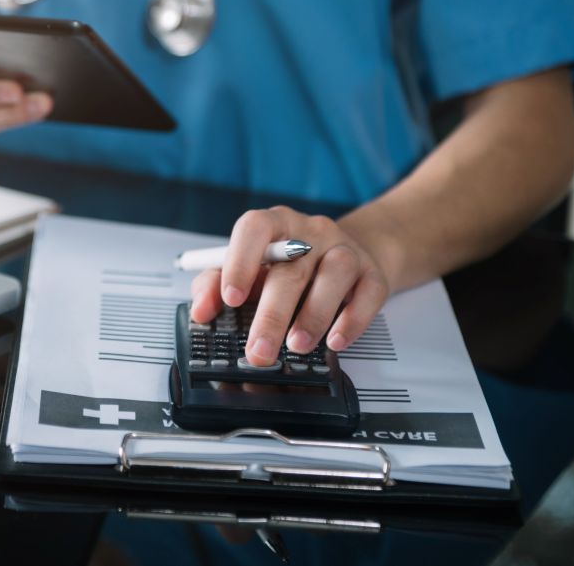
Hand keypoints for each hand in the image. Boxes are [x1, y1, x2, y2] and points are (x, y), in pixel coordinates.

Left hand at [189, 206, 391, 365]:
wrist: (345, 258)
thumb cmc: (286, 266)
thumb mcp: (246, 269)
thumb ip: (215, 285)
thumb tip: (202, 311)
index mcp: (274, 224)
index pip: (255, 228)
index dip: (241, 261)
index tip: (230, 298)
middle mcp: (310, 232)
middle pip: (291, 267)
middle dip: (272, 314)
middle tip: (259, 349)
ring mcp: (344, 249)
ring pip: (334, 273)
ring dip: (314, 315)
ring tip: (297, 345)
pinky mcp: (372, 273)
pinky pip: (368, 293)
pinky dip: (352, 320)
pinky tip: (335, 340)